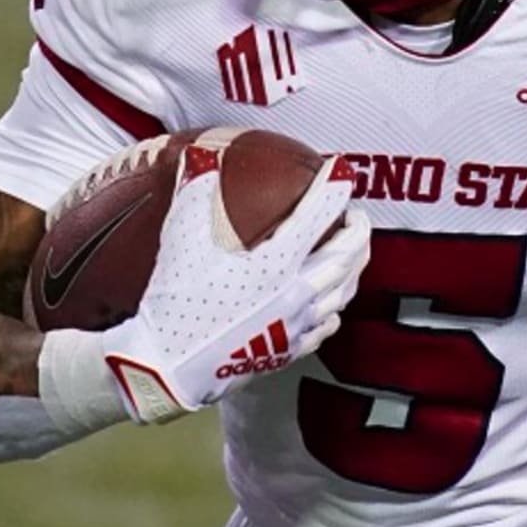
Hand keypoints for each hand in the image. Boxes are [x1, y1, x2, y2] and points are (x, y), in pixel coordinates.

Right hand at [101, 154, 368, 423]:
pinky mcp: (289, 351)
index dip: (336, 187)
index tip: (342, 170)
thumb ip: (195, 192)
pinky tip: (330, 301)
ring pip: (345, 290)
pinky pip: (328, 323)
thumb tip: (202, 158)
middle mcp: (296, 293)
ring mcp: (296, 325)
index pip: (320, 214)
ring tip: (352, 250)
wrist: (167, 367)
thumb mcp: (180, 238)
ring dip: (355, 265)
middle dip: (359, 229)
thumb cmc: (174, 301)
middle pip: (348, 255)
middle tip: (355, 213)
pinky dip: (336, 304)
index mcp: (275, 262)